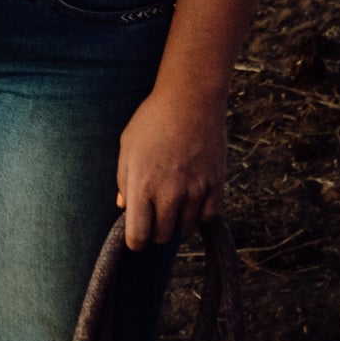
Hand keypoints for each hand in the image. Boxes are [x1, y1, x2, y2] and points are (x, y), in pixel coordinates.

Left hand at [116, 83, 226, 249]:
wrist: (190, 99)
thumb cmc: (152, 120)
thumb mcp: (128, 146)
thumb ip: (123, 179)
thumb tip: (124, 207)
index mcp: (141, 185)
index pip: (138, 235)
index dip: (135, 241)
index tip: (136, 234)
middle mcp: (169, 193)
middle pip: (162, 235)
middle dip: (155, 229)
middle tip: (154, 212)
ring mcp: (195, 191)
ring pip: (184, 228)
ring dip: (176, 220)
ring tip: (172, 199)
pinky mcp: (215, 186)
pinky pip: (206, 217)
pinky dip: (198, 213)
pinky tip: (191, 196)